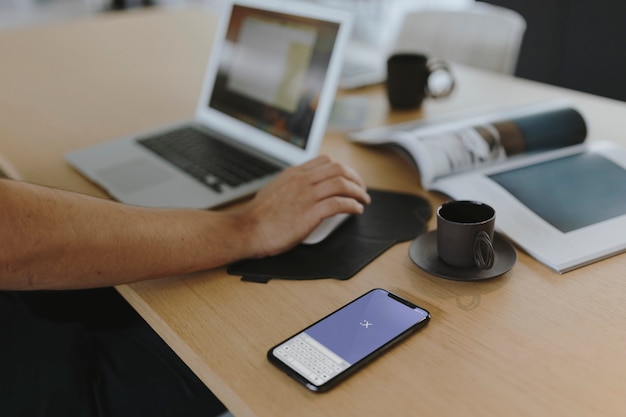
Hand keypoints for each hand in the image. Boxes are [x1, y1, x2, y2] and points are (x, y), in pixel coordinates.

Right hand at [235, 156, 370, 257]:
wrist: (248, 229)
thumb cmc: (258, 216)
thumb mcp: (274, 189)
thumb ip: (291, 185)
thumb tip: (303, 189)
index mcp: (294, 174)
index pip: (326, 161)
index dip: (343, 169)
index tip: (349, 179)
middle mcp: (302, 180)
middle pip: (338, 169)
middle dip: (355, 178)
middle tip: (361, 189)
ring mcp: (307, 196)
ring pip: (342, 184)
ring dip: (358, 192)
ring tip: (363, 200)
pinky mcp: (310, 213)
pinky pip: (339, 204)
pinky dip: (352, 205)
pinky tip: (356, 210)